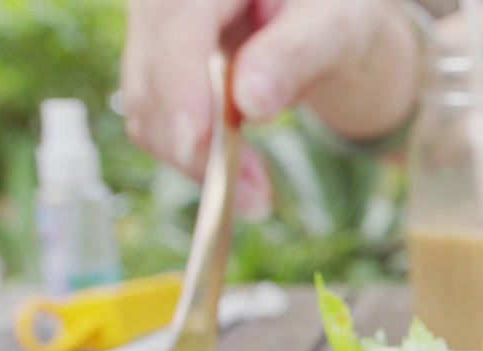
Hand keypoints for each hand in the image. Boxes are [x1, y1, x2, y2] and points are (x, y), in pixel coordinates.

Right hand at [120, 0, 412, 216]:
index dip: (179, 84)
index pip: (178, 24)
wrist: (320, 24)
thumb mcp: (334, 26)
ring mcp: (153, 37)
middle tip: (255, 198)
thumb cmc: (332, 14)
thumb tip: (249, 103)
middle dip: (196, 143)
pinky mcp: (158, 76)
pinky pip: (159, 125)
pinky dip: (195, 160)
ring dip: (196, 162)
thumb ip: (296, 54)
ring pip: (148, 110)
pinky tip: (242, 180)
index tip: (193, 139)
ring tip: (257, 196)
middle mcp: (163, 0)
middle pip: (153, 75)